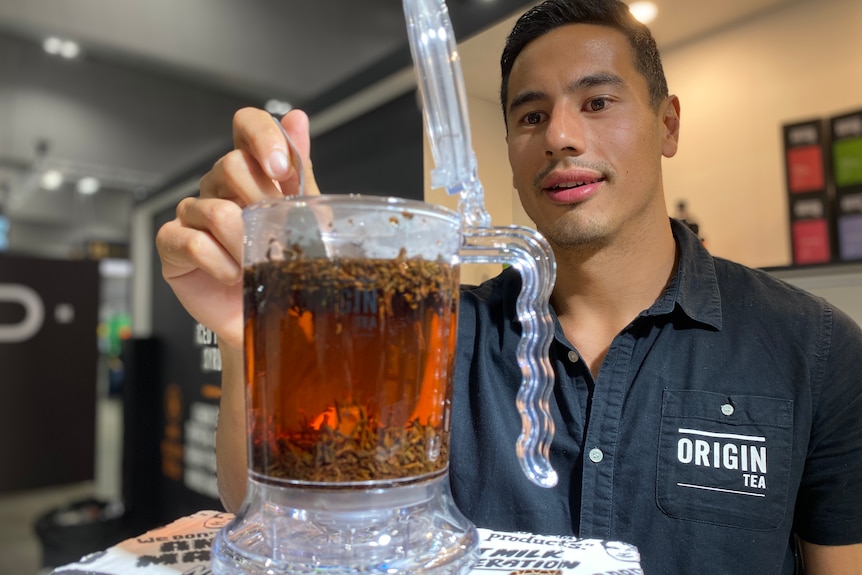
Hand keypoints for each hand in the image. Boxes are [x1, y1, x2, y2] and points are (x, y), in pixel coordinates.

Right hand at [155, 107, 319, 349]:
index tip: (281, 169)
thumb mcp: (305, 216)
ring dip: (246, 245)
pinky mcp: (171, 244)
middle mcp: (217, 184)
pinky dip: (222, 264)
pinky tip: (233, 275)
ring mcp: (190, 212)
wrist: (268, 314)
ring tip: (257, 265)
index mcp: (250, 170)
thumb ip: (299, 168)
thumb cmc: (285, 263)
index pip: (246, 124)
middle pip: (230, 166)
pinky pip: (193, 242)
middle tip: (276, 235)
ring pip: (216, 211)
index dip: (262, 137)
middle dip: (262, 204)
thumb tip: (298, 117)